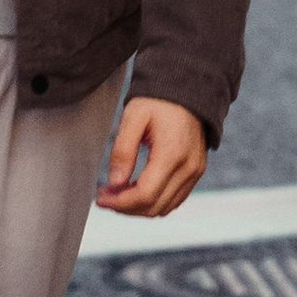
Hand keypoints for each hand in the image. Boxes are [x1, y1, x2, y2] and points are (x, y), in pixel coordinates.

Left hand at [97, 95, 207, 217]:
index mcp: (172, 154)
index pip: (145, 194)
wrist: (187, 88)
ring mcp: (195, 172)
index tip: (100, 199)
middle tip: (104, 196)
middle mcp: (188, 168)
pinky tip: (135, 191)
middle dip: (125, 207)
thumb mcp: (133, 117)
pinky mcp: (195, 172)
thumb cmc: (158, 100)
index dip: (120, 202)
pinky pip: (174, 199)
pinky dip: (153, 202)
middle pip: (154, 206)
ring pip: (165, 208)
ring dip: (138, 208)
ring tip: (116, 194)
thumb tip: (115, 182)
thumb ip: (123, 150)